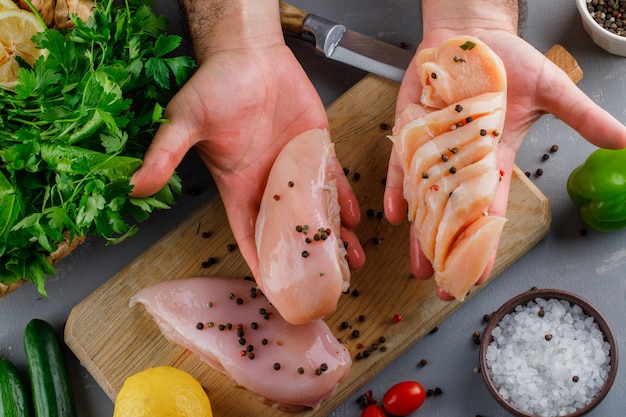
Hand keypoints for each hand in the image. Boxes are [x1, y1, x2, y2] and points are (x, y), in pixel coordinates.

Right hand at [130, 43, 364, 278]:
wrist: (247, 53)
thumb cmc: (214, 84)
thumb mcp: (185, 121)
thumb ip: (165, 153)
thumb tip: (136, 185)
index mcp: (238, 187)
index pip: (250, 237)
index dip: (263, 266)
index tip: (278, 293)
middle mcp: (268, 185)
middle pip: (290, 233)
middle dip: (307, 260)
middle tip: (328, 285)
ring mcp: (295, 170)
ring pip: (316, 212)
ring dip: (333, 237)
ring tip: (352, 262)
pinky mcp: (316, 149)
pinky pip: (333, 181)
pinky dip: (343, 201)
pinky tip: (354, 219)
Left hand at [384, 28, 625, 299]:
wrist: (471, 37)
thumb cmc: (509, 62)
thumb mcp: (552, 90)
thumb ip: (582, 118)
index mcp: (494, 160)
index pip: (490, 210)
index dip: (486, 243)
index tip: (480, 276)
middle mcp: (460, 163)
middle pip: (453, 215)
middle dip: (448, 250)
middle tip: (443, 285)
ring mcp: (433, 150)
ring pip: (424, 199)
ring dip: (419, 232)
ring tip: (418, 265)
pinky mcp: (409, 132)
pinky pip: (401, 166)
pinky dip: (397, 188)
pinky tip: (394, 215)